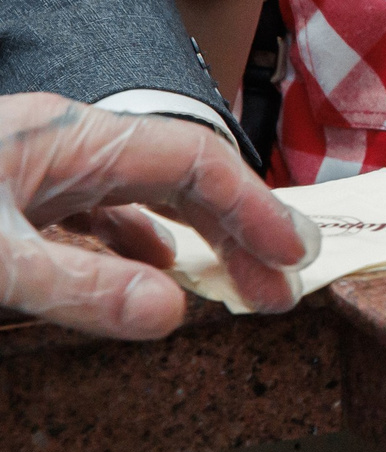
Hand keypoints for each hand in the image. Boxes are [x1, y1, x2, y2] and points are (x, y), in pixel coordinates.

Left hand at [0, 93, 318, 335]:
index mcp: (72, 137)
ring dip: (195, 240)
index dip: (253, 206)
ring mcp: (43, 168)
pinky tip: (150, 270)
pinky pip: (102, 210)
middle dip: (237, 232)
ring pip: (145, 196)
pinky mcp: (19, 193)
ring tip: (232, 285)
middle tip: (278, 290)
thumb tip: (170, 314)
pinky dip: (139, 243)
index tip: (292, 254)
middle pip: (181, 179)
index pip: (194, 160)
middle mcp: (68, 144)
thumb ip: (78, 284)